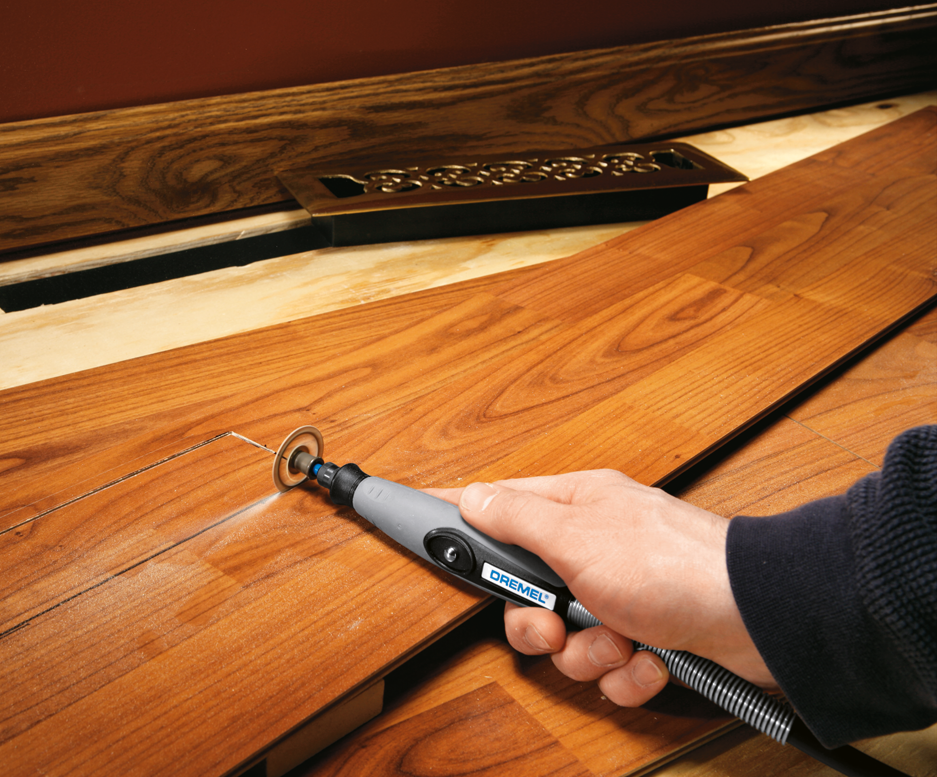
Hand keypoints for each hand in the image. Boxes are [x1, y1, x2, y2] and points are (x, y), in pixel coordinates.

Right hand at [428, 470, 773, 706]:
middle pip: (526, 593)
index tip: (413, 520)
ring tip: (621, 638)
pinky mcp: (648, 637)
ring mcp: (622, 596)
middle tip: (554, 623)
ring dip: (590, 653)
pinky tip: (651, 655)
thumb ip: (516, 518)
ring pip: (565, 642)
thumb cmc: (674, 564)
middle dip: (538, 623)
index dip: (457, 518)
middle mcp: (594, 550)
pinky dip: (627, 671)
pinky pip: (607, 669)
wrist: (755, 618)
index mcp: (576, 510)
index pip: (498, 507)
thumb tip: (472, 496)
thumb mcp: (577, 535)